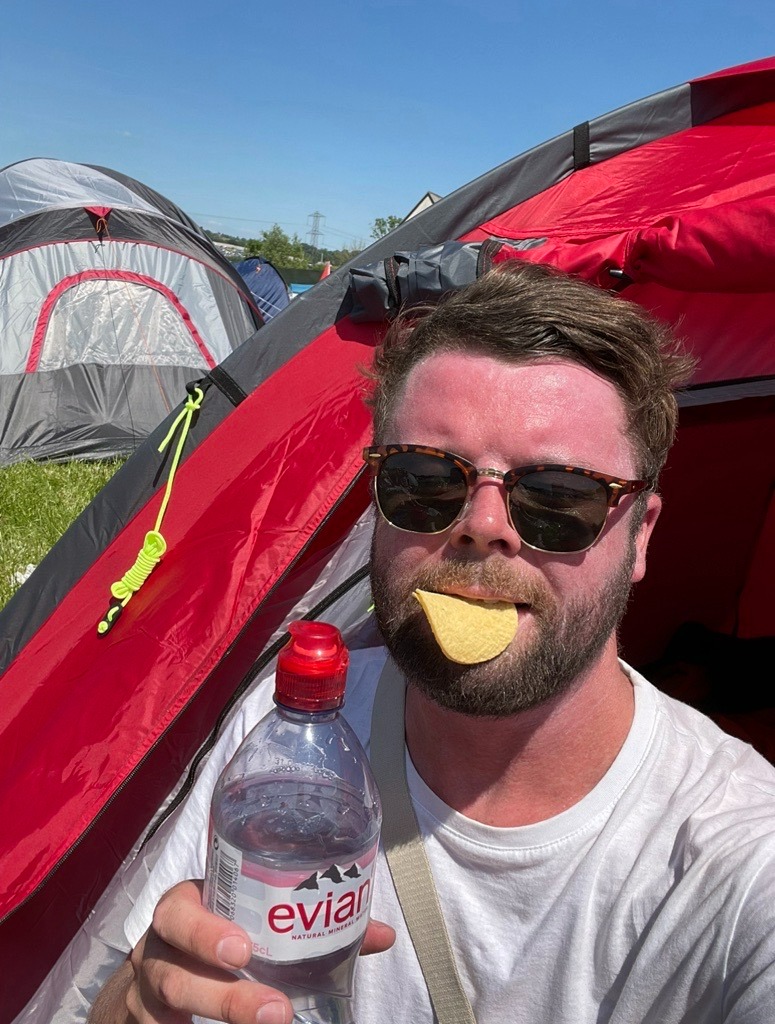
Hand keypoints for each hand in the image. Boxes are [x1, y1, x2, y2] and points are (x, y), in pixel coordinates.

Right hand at [126, 879, 394, 1023]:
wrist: (151, 973)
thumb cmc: (213, 934)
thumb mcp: (244, 921)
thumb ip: (307, 928)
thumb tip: (381, 934)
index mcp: (183, 910)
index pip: (179, 911)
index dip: (205, 931)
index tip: (243, 949)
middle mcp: (157, 950)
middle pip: (175, 970)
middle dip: (224, 993)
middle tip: (274, 1009)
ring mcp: (147, 991)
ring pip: (171, 1003)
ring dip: (220, 1015)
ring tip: (270, 1023)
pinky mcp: (149, 1021)